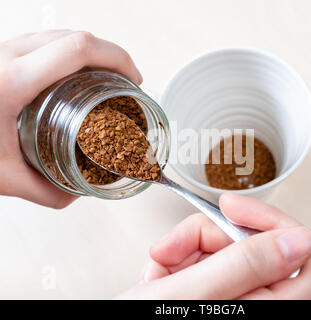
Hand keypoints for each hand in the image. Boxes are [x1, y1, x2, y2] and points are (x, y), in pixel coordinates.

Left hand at [0, 30, 141, 207]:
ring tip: (107, 76)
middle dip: (111, 54)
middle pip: (75, 35)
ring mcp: (2, 50)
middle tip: (126, 79)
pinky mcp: (0, 53)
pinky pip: (45, 41)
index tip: (133, 77)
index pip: (77, 49)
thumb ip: (43, 190)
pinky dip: (71, 52)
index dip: (116, 57)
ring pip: (60, 34)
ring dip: (92, 51)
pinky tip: (76, 74)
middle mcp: (7, 55)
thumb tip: (75, 194)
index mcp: (11, 80)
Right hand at [119, 193, 310, 299]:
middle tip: (172, 245)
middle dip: (206, 235)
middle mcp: (258, 303)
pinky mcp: (213, 289)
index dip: (271, 222)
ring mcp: (235, 296)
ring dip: (183, 248)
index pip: (306, 254)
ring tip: (156, 268)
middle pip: (253, 243)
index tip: (231, 208)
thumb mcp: (193, 295)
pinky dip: (175, 258)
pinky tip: (156, 276)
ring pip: (224, 246)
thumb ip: (247, 266)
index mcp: (269, 309)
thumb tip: (301, 240)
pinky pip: (204, 256)